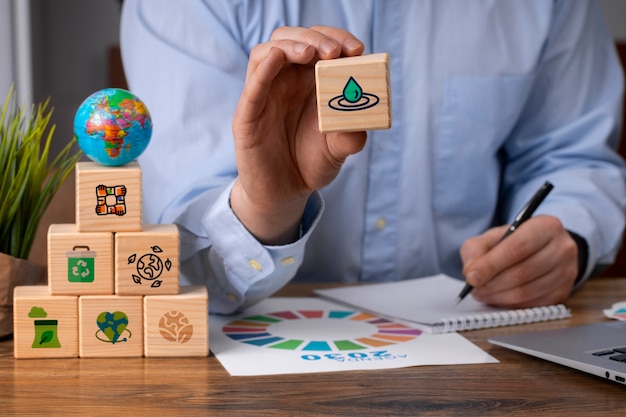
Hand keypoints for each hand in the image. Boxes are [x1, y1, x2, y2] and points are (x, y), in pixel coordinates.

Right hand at [231, 26, 366, 244]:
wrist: (285, 193)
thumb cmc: (311, 163)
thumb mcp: (338, 150)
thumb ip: (351, 135)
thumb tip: (362, 117)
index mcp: (309, 81)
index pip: (319, 44)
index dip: (337, 39)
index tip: (356, 50)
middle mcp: (285, 81)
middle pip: (291, 39)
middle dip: (315, 38)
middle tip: (334, 52)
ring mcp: (264, 95)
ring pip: (267, 52)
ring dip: (289, 45)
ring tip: (310, 53)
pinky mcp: (247, 115)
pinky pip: (253, 86)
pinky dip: (264, 68)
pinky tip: (276, 57)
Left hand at [460, 215, 578, 307]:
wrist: (542, 249)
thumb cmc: (514, 242)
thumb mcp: (492, 237)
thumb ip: (476, 250)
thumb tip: (471, 273)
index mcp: (546, 226)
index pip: (517, 248)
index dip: (491, 265)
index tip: (471, 277)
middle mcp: (563, 248)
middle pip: (521, 273)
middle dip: (491, 284)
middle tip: (473, 288)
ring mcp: (566, 272)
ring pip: (526, 292)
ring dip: (498, 296)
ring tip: (482, 292)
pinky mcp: (563, 293)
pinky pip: (532, 305)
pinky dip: (509, 304)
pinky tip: (498, 297)